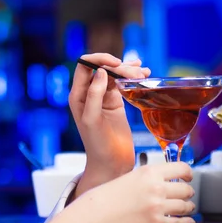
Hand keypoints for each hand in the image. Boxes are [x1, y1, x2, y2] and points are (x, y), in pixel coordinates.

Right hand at [48, 162, 195, 222]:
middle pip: (186, 189)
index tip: (188, 177)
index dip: (188, 173)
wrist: (93, 216)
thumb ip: (148, 178)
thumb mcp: (128, 178)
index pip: (181, 168)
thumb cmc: (104, 198)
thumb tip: (164, 182)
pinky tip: (187, 221)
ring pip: (186, 206)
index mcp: (148, 173)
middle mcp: (156, 188)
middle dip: (187, 193)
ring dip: (187, 208)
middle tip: (184, 195)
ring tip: (185, 208)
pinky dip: (186, 222)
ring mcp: (158, 207)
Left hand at [68, 53, 149, 196]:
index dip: (99, 59)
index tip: (116, 63)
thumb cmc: (97, 144)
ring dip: (128, 69)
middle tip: (135, 73)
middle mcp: (89, 93)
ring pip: (114, 74)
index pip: (84, 66)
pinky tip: (144, 73)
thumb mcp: (92, 119)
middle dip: (119, 66)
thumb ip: (94, 95)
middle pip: (102, 68)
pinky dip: (133, 76)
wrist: (111, 163)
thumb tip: (101, 72)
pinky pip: (123, 83)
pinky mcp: (116, 102)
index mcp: (77, 95)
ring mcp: (103, 97)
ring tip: (142, 73)